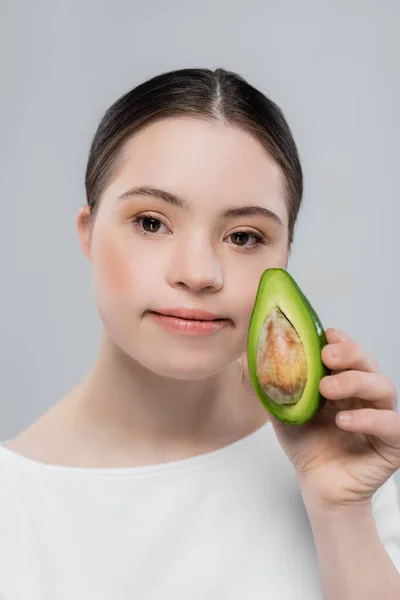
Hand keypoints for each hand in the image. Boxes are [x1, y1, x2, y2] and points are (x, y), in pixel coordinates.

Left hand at [241, 328, 399, 508]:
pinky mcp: (392, 443)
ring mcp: (381, 416)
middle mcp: (365, 395)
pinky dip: (369, 419)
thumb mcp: (281, 411)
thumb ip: (266, 385)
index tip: (326, 333)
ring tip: (327, 389)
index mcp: (343, 381)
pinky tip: (343, 420)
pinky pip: (390, 424)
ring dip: (355, 382)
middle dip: (349, 354)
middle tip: (326, 357)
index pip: (348, 352)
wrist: (317, 486)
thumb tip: (244, 356)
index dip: (341, 340)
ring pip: (383, 387)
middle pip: (368, 363)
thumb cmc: (306, 444)